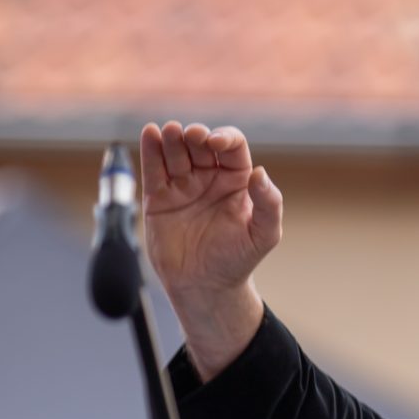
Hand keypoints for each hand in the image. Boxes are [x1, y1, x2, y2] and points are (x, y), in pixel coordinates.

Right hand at [140, 120, 283, 379]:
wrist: (205, 287)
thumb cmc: (237, 260)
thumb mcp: (263, 234)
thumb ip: (268, 203)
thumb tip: (260, 172)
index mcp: (237, 180)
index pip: (232, 146)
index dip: (224, 138)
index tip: (215, 144)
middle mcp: (209, 177)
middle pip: (200, 144)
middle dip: (195, 136)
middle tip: (191, 136)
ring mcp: (183, 185)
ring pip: (176, 152)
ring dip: (173, 138)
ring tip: (171, 131)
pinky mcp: (159, 197)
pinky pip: (153, 169)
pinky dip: (150, 150)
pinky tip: (150, 133)